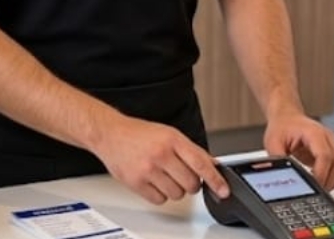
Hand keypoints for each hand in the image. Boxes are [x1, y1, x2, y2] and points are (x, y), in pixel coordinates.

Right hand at [91, 115, 228, 204]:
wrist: (110, 134)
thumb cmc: (139, 133)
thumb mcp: (169, 134)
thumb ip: (191, 150)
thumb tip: (212, 165)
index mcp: (172, 139)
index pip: (201, 163)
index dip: (215, 179)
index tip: (223, 190)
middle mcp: (161, 154)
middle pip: (191, 183)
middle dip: (191, 184)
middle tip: (182, 175)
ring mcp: (148, 169)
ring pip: (177, 194)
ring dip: (175, 189)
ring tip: (164, 176)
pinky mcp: (136, 183)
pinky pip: (160, 200)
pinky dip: (160, 195)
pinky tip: (154, 181)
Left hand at [263, 112, 333, 189]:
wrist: (287, 117)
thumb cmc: (282, 126)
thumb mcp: (273, 142)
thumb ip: (278, 160)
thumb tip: (280, 176)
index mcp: (314, 133)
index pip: (324, 156)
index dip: (320, 174)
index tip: (312, 187)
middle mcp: (327, 138)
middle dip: (326, 182)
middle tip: (312, 192)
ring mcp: (332, 145)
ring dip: (331, 182)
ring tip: (315, 188)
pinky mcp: (332, 152)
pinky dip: (332, 179)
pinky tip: (320, 182)